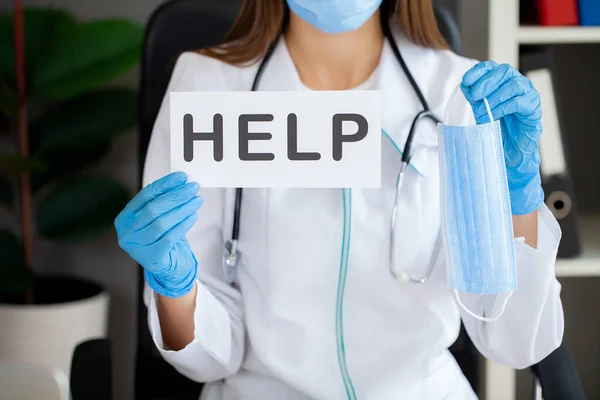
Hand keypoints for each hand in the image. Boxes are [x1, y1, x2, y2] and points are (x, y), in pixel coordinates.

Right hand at [115, 172, 202, 296]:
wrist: (167, 268)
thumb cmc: (162, 239)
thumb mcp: (158, 219)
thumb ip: (163, 202)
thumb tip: (182, 182)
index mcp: (124, 219)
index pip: (145, 196)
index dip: (164, 185)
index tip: (181, 177)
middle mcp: (126, 234)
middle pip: (153, 209)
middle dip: (176, 196)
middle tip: (193, 188)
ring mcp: (137, 248)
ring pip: (162, 223)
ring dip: (182, 209)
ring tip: (197, 200)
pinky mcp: (151, 258)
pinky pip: (170, 237)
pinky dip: (183, 224)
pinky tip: (193, 215)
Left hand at [460, 61, 543, 214]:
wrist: (507, 156)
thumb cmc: (495, 133)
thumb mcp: (480, 113)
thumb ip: (475, 99)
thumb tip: (465, 86)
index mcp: (503, 84)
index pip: (493, 68)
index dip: (480, 71)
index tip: (466, 80)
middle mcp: (518, 88)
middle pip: (505, 71)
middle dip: (486, 81)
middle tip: (474, 94)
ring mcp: (528, 98)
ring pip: (514, 84)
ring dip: (495, 95)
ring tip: (482, 110)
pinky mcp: (534, 112)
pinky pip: (521, 102)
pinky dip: (505, 106)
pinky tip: (495, 115)